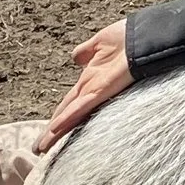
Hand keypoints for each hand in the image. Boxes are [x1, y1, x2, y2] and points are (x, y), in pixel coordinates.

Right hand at [42, 19, 132, 146]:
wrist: (146, 36)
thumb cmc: (129, 37)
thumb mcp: (101, 42)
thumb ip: (87, 51)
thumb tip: (75, 57)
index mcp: (91, 80)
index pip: (69, 102)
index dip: (57, 115)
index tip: (47, 129)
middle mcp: (91, 90)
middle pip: (66, 113)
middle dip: (52, 131)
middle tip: (38, 149)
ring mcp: (97, 92)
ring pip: (70, 115)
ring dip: (54, 131)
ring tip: (40, 148)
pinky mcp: (102, 91)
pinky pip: (81, 107)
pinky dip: (67, 118)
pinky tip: (55, 130)